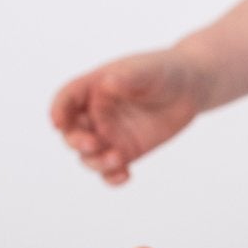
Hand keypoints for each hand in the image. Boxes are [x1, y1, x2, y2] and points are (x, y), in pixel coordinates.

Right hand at [50, 49, 207, 184]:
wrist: (189, 87)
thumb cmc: (164, 71)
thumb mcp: (147, 70)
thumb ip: (128, 76)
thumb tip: (107, 83)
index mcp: (93, 88)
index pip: (67, 100)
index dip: (58, 110)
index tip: (58, 123)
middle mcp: (96, 113)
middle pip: (72, 132)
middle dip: (76, 141)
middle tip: (93, 144)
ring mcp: (109, 134)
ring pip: (89, 156)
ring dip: (96, 162)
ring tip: (117, 161)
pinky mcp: (126, 151)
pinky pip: (111, 170)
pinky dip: (112, 177)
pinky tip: (125, 176)